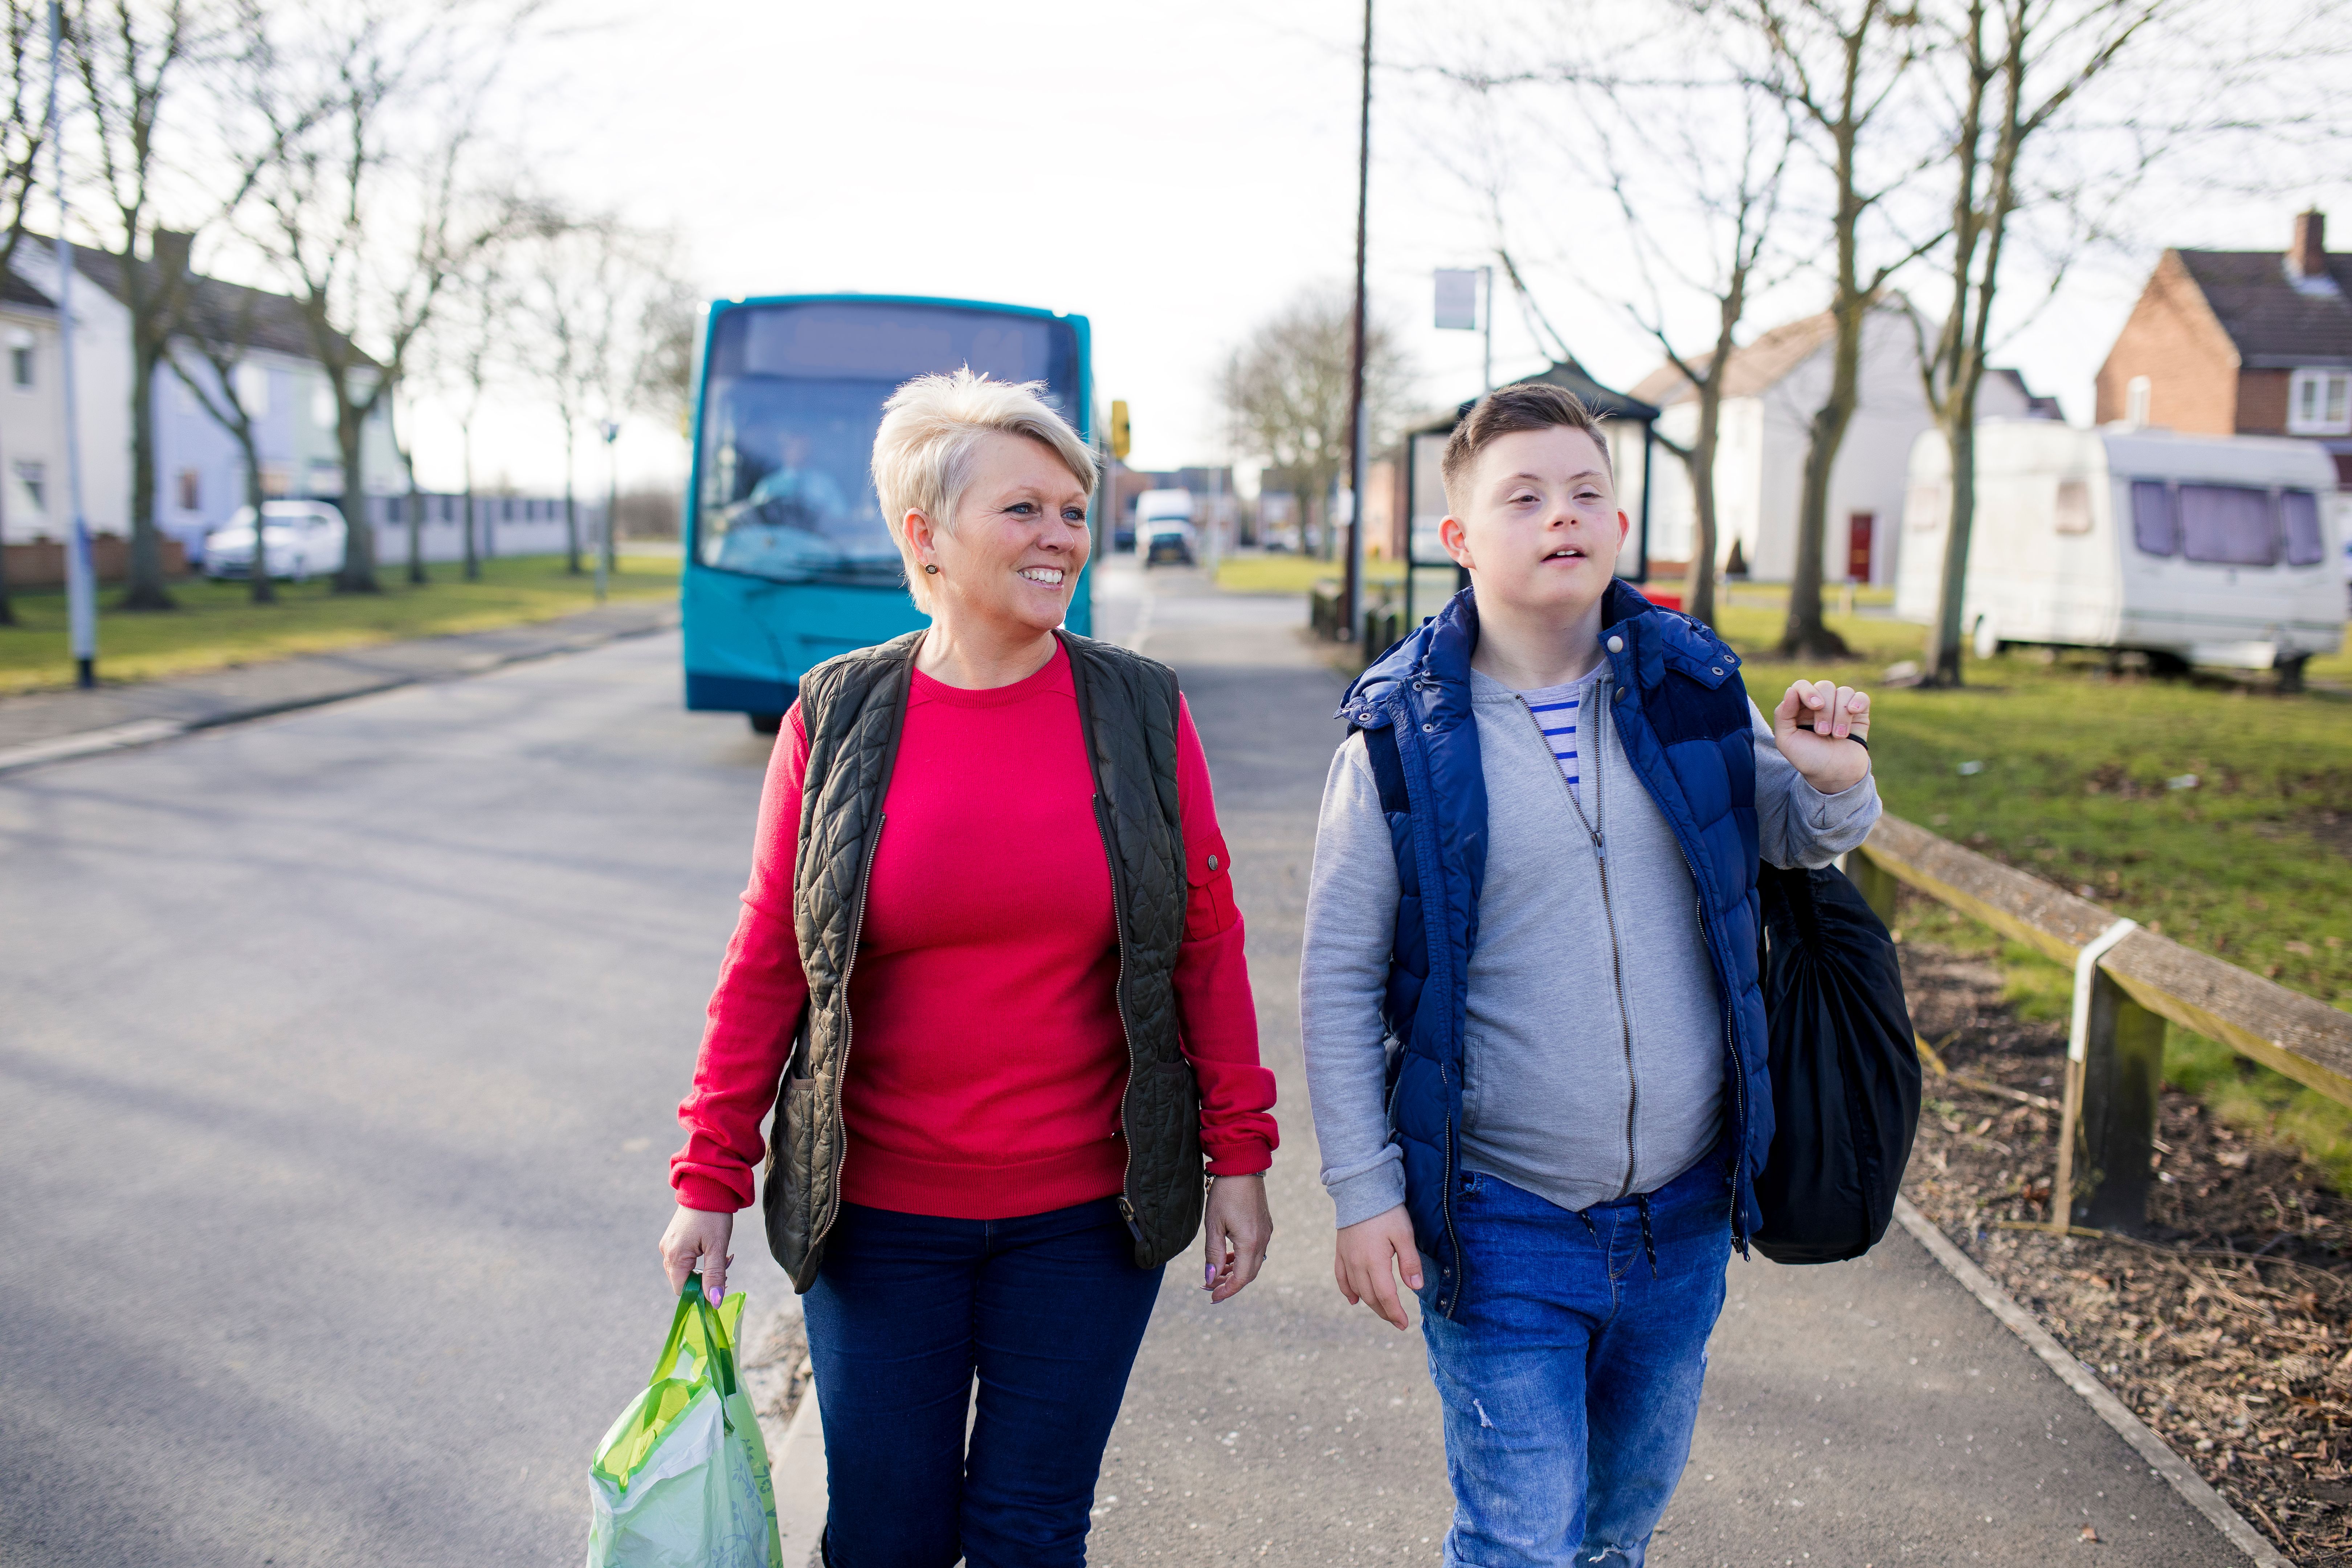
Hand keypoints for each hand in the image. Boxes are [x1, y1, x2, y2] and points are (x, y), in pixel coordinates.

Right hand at [660, 1206, 734, 1304]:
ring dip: (704, 1268)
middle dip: (704, 1279)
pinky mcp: (673, 1238)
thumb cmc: (713, 1215)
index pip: (682, 1290)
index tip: (721, 1281)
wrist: (706, 1185)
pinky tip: (712, 1248)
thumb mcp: (718, 1247)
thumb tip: (714, 1303)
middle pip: (683, 1280)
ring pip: (684, 1269)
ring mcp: (668, 1244)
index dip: (700, 1292)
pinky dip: (698, 1258)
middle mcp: (666, 1252)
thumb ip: (715, 1275)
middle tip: (726, 1265)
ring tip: (723, 1254)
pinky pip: (683, 1257)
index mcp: (674, 1256)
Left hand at [1202, 1174, 1272, 1302]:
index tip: (1212, 1297)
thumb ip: (1213, 1254)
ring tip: (1216, 1272)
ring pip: (1253, 1262)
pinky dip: (1242, 1258)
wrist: (1243, 1166)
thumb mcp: (1213, 1225)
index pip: (1241, 1278)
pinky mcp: (1265, 1225)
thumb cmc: (1225, 1193)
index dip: (1227, 1290)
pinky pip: (1256, 1250)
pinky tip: (1228, 1256)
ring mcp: (1266, 1232)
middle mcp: (1262, 1240)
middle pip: (1249, 1274)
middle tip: (1210, 1286)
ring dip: (1235, 1271)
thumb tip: (1210, 1278)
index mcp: (1250, 1242)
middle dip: (1230, 1283)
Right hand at [1333, 1205, 1421, 1330]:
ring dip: (1370, 1304)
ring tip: (1382, 1311)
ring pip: (1357, 1289)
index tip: (1404, 1324)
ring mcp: (1346, 1258)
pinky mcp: (1340, 1251)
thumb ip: (1410, 1261)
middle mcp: (1357, 1264)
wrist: (1360, 1189)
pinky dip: (1347, 1290)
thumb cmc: (1386, 1211)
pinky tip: (1354, 1300)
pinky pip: (1341, 1277)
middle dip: (1384, 1312)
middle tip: (1397, 1321)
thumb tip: (1416, 1287)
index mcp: (1374, 1262)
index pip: (1386, 1296)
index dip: (1395, 1312)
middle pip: (1371, 1297)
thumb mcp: (1404, 1234)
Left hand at [1773, 679, 1871, 794]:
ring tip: (1838, 736)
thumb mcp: (1787, 741)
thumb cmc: (1808, 759)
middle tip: (1823, 733)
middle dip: (1825, 710)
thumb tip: (1791, 690)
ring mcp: (1840, 707)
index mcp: (1800, 708)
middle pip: (1825, 686)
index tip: (1815, 706)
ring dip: (1841, 715)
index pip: (1802, 685)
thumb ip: (1783, 715)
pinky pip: (1862, 696)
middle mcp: (1820, 703)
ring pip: (1844, 692)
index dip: (1808, 691)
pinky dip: (1858, 702)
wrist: (1834, 775)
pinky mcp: (1859, 714)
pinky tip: (1854, 713)